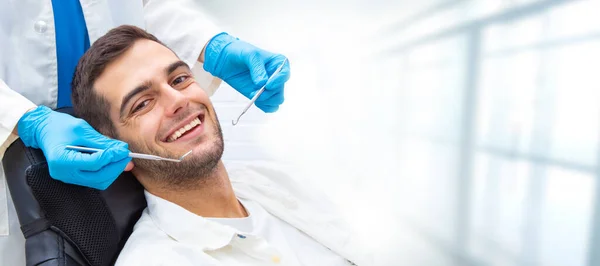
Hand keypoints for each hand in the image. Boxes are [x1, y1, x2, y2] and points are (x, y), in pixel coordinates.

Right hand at [17, 106, 132, 189]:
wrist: (43, 129)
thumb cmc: (59, 126)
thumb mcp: (81, 129)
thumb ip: (101, 141)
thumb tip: (121, 149)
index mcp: (62, 160)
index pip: (93, 163)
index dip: (111, 157)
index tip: (123, 150)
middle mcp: (64, 173)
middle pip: (98, 177)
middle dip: (116, 167)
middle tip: (127, 156)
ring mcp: (68, 177)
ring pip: (98, 181)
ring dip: (113, 171)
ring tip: (122, 159)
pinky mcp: (73, 177)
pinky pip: (94, 180)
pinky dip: (106, 172)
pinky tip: (113, 163)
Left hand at [203, 33, 289, 112]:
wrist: (227, 60)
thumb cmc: (240, 52)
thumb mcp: (249, 55)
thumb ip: (256, 68)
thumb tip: (262, 83)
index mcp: (278, 63)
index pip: (285, 74)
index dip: (278, 81)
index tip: (267, 85)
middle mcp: (277, 76)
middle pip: (280, 90)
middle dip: (270, 94)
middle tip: (257, 92)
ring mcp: (270, 87)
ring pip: (277, 100)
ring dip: (266, 101)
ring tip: (253, 95)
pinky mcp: (262, 96)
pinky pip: (269, 107)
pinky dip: (264, 106)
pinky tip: (254, 100)